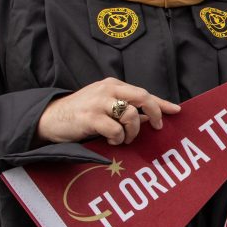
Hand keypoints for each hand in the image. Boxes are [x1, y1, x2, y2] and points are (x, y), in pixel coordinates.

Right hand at [35, 77, 180, 145]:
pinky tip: (111, 140)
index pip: (143, 92)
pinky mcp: (89, 117)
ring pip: (130, 115)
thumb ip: (126, 109)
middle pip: (142, 97)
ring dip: (132, 132)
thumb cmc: (81, 114)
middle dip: (154, 113)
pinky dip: (117, 138)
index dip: (162, 103)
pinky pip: (115, 129)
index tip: (176, 111)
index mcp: (113, 85)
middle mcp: (107, 89)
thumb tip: (150, 118)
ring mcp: (98, 102)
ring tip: (123, 138)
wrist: (50, 118)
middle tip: (155, 127)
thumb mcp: (105, 107)